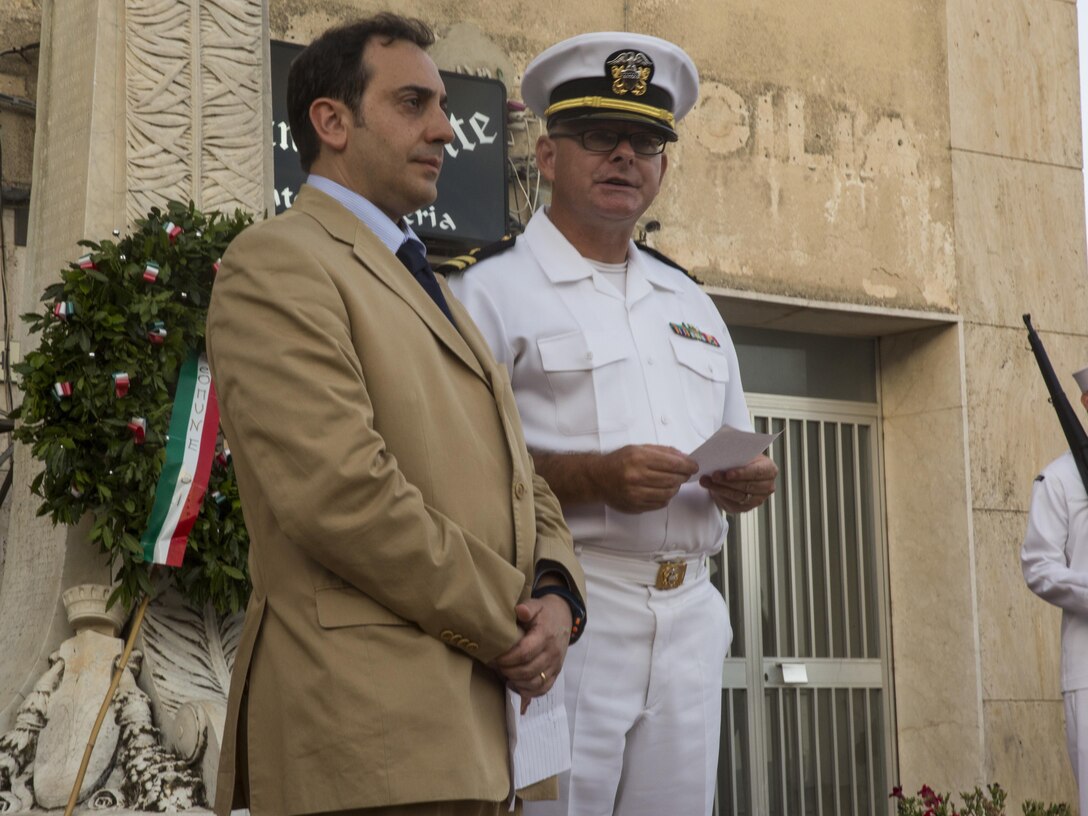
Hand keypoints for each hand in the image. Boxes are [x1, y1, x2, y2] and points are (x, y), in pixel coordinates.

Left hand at [493, 595, 571, 712]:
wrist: (565, 617)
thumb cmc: (545, 612)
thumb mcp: (536, 604)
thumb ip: (527, 607)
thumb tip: (519, 610)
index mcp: (545, 635)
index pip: (525, 652)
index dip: (507, 658)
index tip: (494, 657)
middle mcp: (552, 653)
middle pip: (528, 670)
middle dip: (508, 671)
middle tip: (496, 666)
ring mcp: (555, 665)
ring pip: (535, 682)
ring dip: (516, 681)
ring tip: (505, 673)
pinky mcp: (556, 672)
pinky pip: (543, 689)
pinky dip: (528, 691)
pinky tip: (516, 684)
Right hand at [595, 445, 697, 512]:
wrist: (598, 478)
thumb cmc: (619, 461)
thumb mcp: (639, 448)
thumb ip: (663, 452)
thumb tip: (684, 458)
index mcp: (639, 458)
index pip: (672, 464)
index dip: (688, 466)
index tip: (694, 466)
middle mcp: (637, 476)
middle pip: (672, 480)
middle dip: (683, 476)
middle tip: (685, 474)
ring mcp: (635, 494)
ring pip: (668, 493)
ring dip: (675, 487)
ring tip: (673, 482)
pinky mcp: (635, 506)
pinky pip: (660, 503)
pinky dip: (666, 497)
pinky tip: (662, 490)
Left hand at [700, 453, 777, 512]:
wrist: (740, 472)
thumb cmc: (742, 460)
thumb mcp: (743, 453)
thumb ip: (736, 453)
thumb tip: (720, 452)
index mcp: (770, 469)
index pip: (757, 472)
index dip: (742, 473)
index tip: (728, 473)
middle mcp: (767, 486)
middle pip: (746, 486)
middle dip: (727, 481)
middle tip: (713, 476)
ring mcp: (758, 498)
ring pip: (738, 496)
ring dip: (720, 488)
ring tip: (706, 481)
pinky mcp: (746, 507)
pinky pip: (733, 504)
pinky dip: (720, 496)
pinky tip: (710, 488)